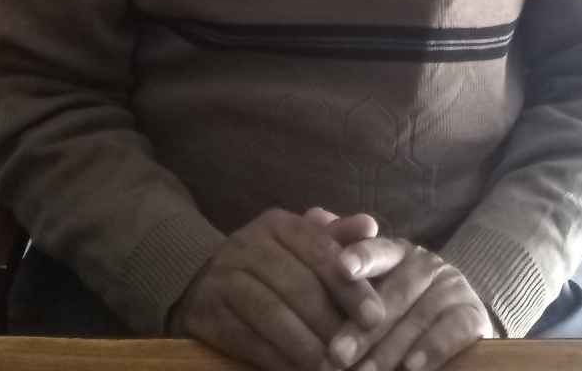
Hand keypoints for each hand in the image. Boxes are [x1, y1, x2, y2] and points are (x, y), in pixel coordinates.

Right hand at [166, 207, 386, 370]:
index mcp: (278, 224)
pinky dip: (276, 359)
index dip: (350, 285)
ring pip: (271, 313)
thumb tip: (371, 224)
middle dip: (330, 322)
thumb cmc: (273, 266)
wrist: (205, 282)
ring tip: (330, 369)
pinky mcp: (207, 310)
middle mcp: (248, 243)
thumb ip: (338, 240)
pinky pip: (247, 337)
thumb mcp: (302, 247)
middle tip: (355, 353)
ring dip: (304, 346)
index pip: (320, 251)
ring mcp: (224, 275)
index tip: (376, 317)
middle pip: (297, 284)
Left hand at [323, 236, 492, 370]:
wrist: (456, 321)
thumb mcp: (373, 280)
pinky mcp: (473, 315)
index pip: (377, 250)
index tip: (342, 268)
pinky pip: (452, 331)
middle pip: (392, 294)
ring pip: (417, 317)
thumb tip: (314, 216)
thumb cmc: (399, 301)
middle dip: (361, 328)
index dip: (361, 256)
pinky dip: (431, 349)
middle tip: (336, 355)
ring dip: (389, 350)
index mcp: (396, 252)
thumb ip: (344, 250)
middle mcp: (425, 264)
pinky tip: (411, 367)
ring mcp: (451, 287)